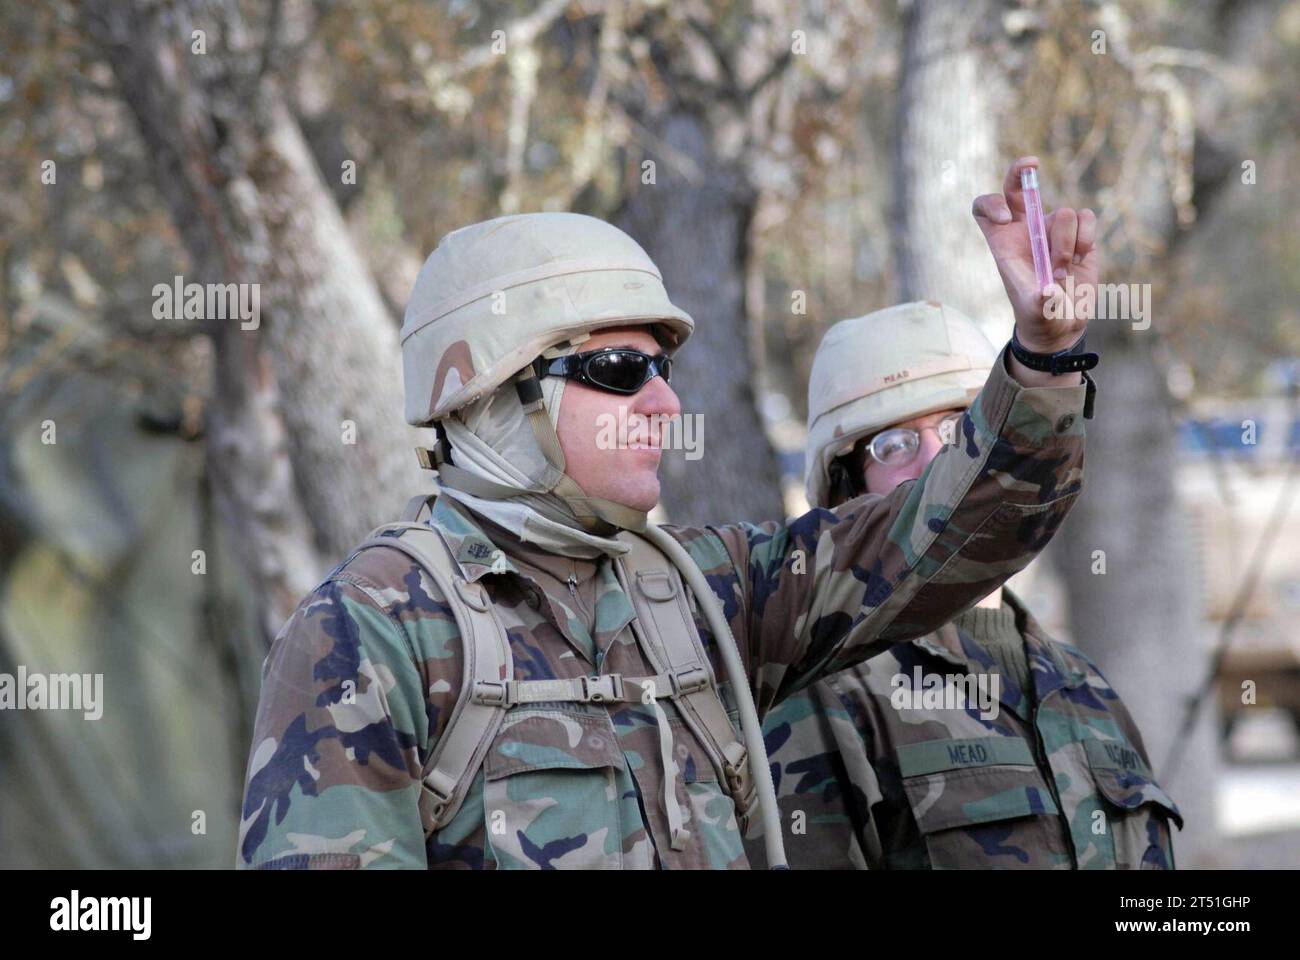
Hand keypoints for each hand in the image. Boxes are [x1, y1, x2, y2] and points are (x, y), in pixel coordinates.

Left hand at [972, 156, 1098, 354]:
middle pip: (1017, 187)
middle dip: (1020, 170)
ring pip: (1063, 214)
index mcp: (1003, 243)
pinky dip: (1086, 238)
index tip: (1005, 218)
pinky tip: (1081, 259)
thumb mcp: (1035, 313)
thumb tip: (1049, 292)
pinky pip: (1086, 218)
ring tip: (1060, 272)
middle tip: (1032, 164)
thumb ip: (1040, 303)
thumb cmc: (1039, 316)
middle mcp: (1026, 230)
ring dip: (1065, 244)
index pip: (984, 209)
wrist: (1061, 323)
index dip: (990, 204)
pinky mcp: (1079, 234)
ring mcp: (1053, 229)